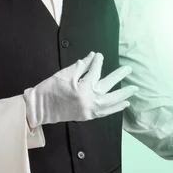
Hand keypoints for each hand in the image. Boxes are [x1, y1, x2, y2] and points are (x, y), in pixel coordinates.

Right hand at [23, 51, 138, 126]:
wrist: (39, 108)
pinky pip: (105, 112)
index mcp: (84, 87)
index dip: (98, 62)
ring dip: (123, 95)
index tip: (100, 56)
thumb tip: (93, 56)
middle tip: (129, 69)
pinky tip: (123, 104)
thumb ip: (81, 65)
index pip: (95, 71)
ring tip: (133, 90)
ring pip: (111, 102)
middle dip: (119, 76)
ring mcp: (90, 109)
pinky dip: (114, 108)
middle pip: (108, 85)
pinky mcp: (88, 116)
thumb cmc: (50, 89)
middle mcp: (90, 99)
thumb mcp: (64, 74)